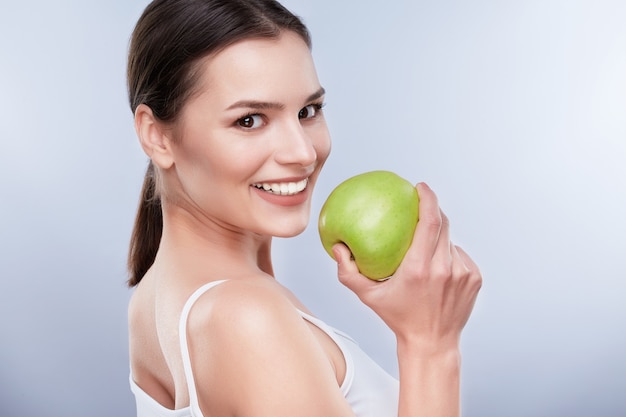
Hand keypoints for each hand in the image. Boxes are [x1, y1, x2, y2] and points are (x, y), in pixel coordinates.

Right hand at [333, 182, 481, 350]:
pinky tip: (437, 270)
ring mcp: (463, 273)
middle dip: (432, 211)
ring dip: (437, 240)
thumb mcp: (368, 296)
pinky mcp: (474, 278)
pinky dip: (448, 255)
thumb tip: (337, 247)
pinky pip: (460, 255)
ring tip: (424, 252)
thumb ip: (348, 272)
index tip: (420, 187)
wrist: (432, 342)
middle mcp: (445, 268)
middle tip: (418, 208)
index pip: (430, 222)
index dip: (428, 199)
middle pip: (443, 225)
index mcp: (420, 269)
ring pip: (450, 241)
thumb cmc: (398, 317)